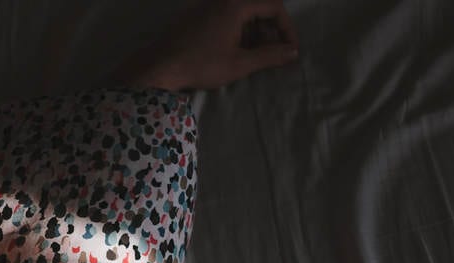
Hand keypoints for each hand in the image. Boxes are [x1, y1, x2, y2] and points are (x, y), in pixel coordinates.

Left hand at [121, 0, 299, 90]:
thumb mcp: (240, 64)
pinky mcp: (198, 14)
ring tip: (255, 56)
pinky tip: (235, 51)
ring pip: (243, 12)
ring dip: (255, 31)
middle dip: (272, 30)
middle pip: (258, 7)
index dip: (287, 28)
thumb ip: (270, 56)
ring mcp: (208, 5)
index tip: (290, 49)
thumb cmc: (201, 65)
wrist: (160, 66)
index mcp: (236, 5)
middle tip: (274, 54)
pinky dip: (238, 30)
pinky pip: (227, 15)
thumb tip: (293, 52)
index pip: (274, 6)